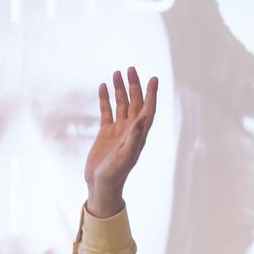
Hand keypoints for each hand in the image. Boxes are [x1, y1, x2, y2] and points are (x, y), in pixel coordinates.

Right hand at [83, 67, 157, 217]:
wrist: (101, 183)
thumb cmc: (115, 173)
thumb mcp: (125, 156)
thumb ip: (134, 138)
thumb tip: (142, 120)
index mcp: (139, 135)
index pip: (148, 110)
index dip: (151, 95)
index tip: (153, 79)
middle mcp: (131, 130)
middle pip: (135, 103)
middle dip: (134, 86)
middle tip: (131, 69)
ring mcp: (118, 130)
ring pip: (121, 104)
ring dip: (119, 89)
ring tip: (116, 73)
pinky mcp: (106, 132)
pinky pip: (107, 111)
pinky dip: (105, 99)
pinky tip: (102, 87)